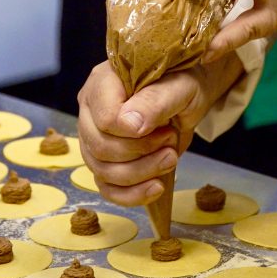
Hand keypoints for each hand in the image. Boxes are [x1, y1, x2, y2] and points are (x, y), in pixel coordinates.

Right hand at [77, 55, 243, 205]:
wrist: (186, 95)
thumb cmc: (181, 83)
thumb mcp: (178, 85)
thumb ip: (155, 101)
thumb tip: (131, 125)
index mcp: (102, 83)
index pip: (105, 118)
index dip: (133, 133)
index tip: (164, 130)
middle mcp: (90, 111)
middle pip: (100, 148)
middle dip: (141, 154)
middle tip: (170, 142)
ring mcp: (93, 139)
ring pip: (103, 172)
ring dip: (141, 174)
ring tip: (170, 158)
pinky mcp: (104, 162)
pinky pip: (107, 189)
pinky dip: (132, 195)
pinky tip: (157, 187)